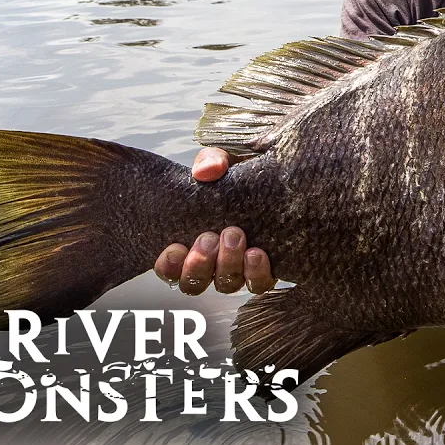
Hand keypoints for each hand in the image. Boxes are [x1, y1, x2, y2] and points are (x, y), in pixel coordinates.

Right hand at [151, 148, 275, 293]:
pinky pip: (258, 284)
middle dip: (199, 263)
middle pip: (194, 282)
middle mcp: (210, 262)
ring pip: (225, 284)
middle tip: (210, 237)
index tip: (175, 247)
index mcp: (188, 241)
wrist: (275, 179)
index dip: (168, 266)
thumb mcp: (222, 162)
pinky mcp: (263, 270)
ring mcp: (236, 269)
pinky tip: (257, 253)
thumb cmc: (239, 174)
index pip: (168, 268)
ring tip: (234, 235)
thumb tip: (205, 171)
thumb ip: (212, 160)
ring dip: (226, 264)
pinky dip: (256, 273)